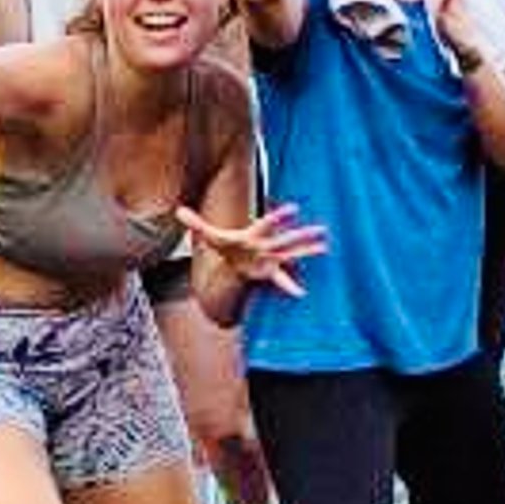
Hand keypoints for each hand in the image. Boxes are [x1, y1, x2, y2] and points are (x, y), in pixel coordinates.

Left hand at [176, 203, 326, 298]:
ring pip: (293, 255)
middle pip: (287, 240)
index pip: (269, 224)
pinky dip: (290, 287)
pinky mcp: (271, 272)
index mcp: (256, 234)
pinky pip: (283, 280)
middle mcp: (268, 245)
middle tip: (322, 230)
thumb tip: (178, 210)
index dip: (281, 217)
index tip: (295, 209)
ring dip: (309, 253)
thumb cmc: (229, 246)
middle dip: (303, 236)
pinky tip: (302, 294)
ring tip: (326, 248)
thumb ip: (197, 223)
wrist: (236, 260)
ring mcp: (273, 259)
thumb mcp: (211, 236)